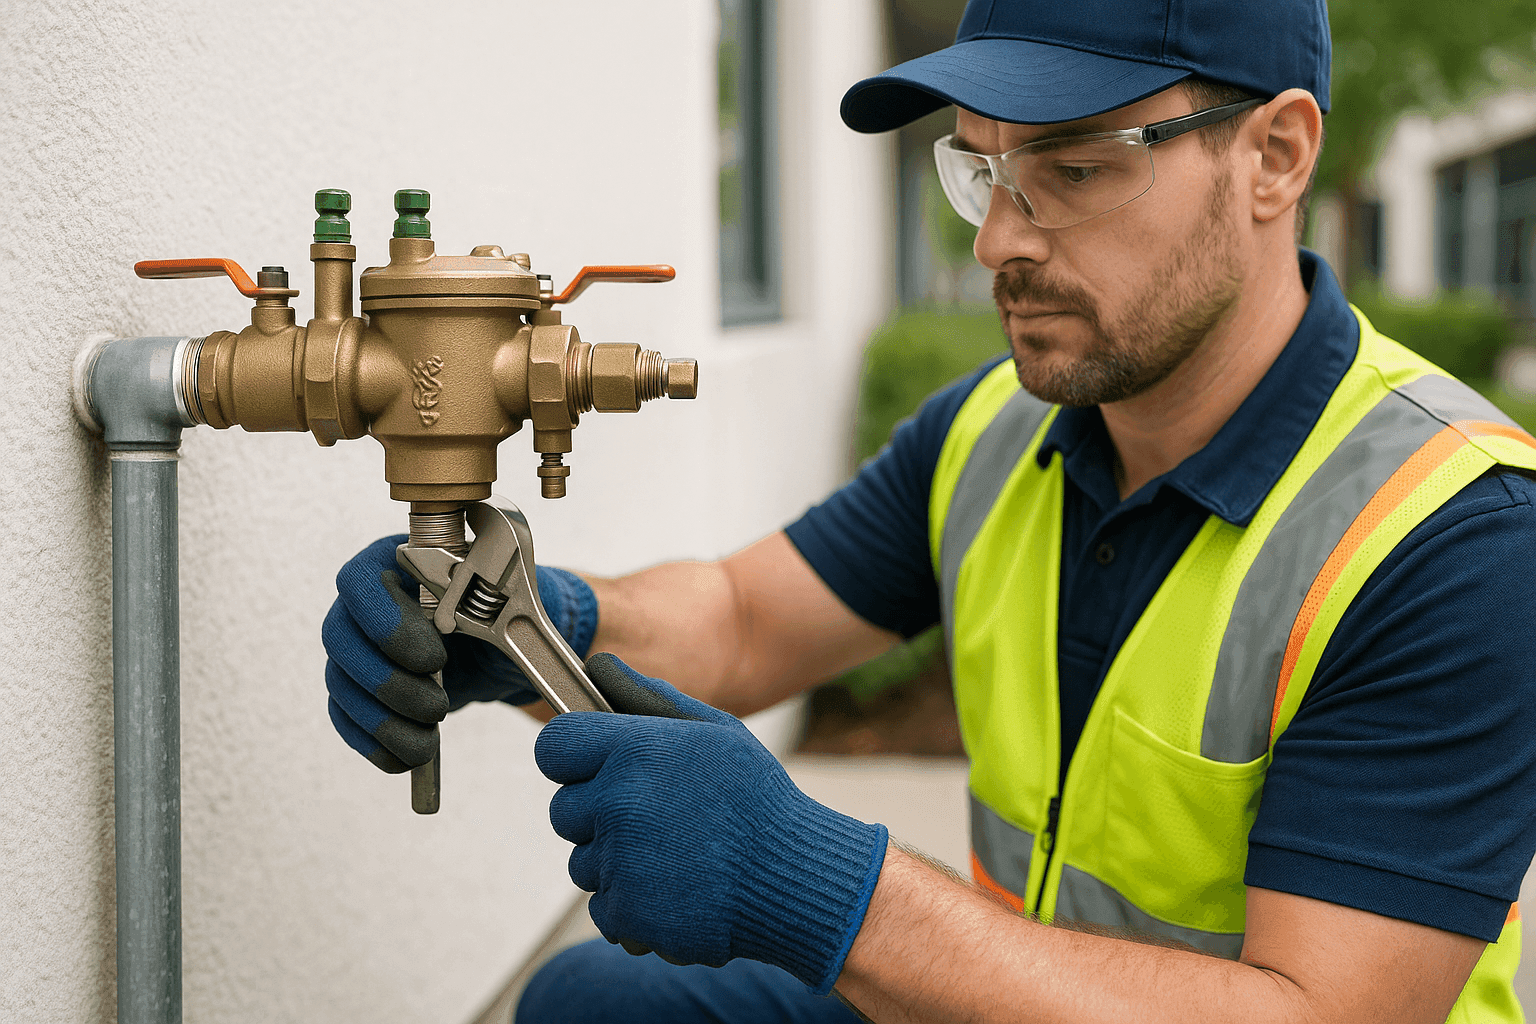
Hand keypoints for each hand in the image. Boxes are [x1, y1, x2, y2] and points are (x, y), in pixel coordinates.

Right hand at [322, 534, 596, 772]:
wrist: (495, 644)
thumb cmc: (499, 609)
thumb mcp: (508, 596)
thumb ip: (501, 598)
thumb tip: (509, 616)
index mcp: (392, 562)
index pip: (360, 582)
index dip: (387, 623)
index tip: (434, 658)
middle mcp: (362, 603)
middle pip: (340, 638)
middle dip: (387, 681)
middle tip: (437, 706)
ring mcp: (354, 648)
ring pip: (340, 683)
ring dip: (382, 719)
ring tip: (428, 742)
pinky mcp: (356, 689)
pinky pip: (346, 718)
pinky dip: (373, 742)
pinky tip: (405, 758)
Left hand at [535, 654, 888, 993]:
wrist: (793, 878)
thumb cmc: (756, 801)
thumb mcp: (715, 731)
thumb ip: (650, 698)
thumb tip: (599, 669)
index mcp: (635, 749)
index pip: (553, 746)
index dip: (572, 758)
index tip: (593, 768)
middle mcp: (619, 801)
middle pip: (564, 809)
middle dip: (597, 814)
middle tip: (653, 817)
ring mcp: (620, 860)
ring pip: (583, 862)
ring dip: (616, 862)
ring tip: (673, 854)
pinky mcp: (627, 912)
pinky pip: (602, 906)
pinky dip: (631, 905)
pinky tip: (673, 887)